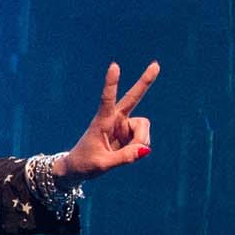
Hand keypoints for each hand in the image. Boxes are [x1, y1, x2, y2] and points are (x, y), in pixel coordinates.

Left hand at [65, 60, 157, 177]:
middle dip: (145, 82)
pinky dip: (140, 148)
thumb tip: (145, 150)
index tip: (114, 66)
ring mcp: (124, 125)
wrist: (78, 169)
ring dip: (140, 141)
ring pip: (143, 128)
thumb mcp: (102, 164)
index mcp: (101, 121)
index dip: (111, 83)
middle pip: (133, 97)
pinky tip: (128, 152)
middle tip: (156, 65)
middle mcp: (114, 119)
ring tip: (127, 153)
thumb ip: (124, 158)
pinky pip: (143, 139)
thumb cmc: (85, 164)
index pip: (107, 100)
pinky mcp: (129, 134)